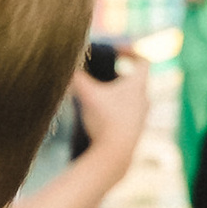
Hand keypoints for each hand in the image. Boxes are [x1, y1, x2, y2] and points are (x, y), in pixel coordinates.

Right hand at [69, 52, 148, 181]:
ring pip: (130, 97)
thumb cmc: (105, 121)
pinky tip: (98, 115)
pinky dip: (114, 109)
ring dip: (115, 93)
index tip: (115, 51)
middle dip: (117, 74)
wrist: (114, 156)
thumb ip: (77, 78)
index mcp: (138, 86)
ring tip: (96, 95)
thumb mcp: (88, 95)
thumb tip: (63, 64)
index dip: (130, 51)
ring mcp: (140, 117)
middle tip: (100, 72)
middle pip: (135, 79)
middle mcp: (144, 99)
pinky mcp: (134, 131)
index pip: (143, 59)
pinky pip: (126, 113)